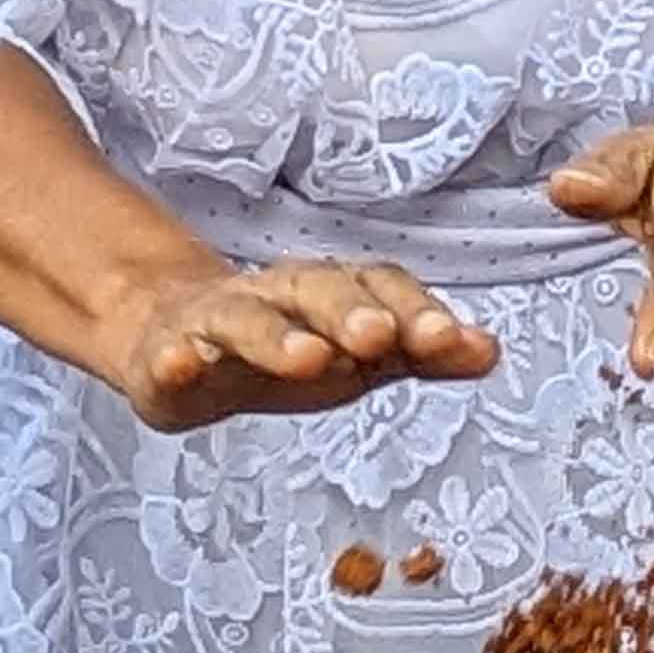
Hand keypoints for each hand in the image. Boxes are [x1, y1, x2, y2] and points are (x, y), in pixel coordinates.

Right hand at [104, 258, 497, 434]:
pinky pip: (166, 355)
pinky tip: (181, 365)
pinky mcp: (163, 357)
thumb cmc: (287, 347)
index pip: (379, 287)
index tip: (452, 340)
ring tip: (306, 359)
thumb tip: (491, 351)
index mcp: (330, 292)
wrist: (177, 340)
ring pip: (244, 318)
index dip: (416, 310)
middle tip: (380, 340)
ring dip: (275, 336)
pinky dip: (174, 358)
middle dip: (350, 311)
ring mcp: (215, 323)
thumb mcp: (358, 356)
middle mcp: (277, 295)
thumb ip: (423, 354)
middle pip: (315, 289)